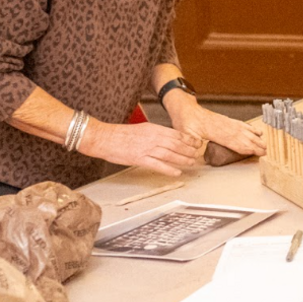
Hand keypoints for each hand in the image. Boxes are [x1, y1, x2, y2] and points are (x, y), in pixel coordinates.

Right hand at [80, 119, 201, 176]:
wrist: (104, 137)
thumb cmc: (121, 134)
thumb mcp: (141, 129)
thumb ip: (155, 133)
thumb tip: (167, 138)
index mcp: (153, 129)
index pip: (176, 134)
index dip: (188, 139)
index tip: (196, 143)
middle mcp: (152, 137)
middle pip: (176, 144)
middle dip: (189, 150)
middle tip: (197, 154)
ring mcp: (146, 148)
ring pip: (170, 154)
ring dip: (183, 159)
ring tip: (191, 162)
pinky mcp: (139, 159)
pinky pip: (158, 165)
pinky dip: (169, 169)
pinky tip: (177, 172)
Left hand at [173, 104, 266, 156]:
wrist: (186, 109)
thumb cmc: (185, 121)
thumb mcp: (184, 132)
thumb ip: (191, 139)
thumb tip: (198, 146)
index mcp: (215, 131)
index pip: (234, 141)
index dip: (246, 147)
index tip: (256, 152)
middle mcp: (224, 126)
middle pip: (243, 137)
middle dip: (255, 144)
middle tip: (267, 151)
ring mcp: (226, 122)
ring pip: (244, 131)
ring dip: (255, 138)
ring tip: (265, 144)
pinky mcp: (226, 120)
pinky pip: (241, 125)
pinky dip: (250, 129)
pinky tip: (257, 132)